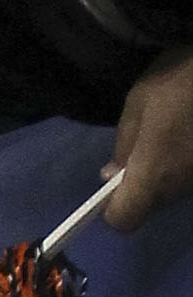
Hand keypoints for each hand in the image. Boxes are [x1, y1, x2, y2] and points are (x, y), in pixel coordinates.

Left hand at [105, 47, 192, 231]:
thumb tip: (112, 175)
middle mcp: (179, 186)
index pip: (125, 219)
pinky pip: (188, 178)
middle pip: (150, 205)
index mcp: (153, 172)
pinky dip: (182, 163)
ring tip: (170, 138)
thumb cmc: (180, 78)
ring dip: (164, 173)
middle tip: (144, 150)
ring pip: (171, 191)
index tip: (113, 187)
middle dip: (141, 185)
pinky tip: (185, 136)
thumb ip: (122, 144)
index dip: (115, 209)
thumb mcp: (139, 102)